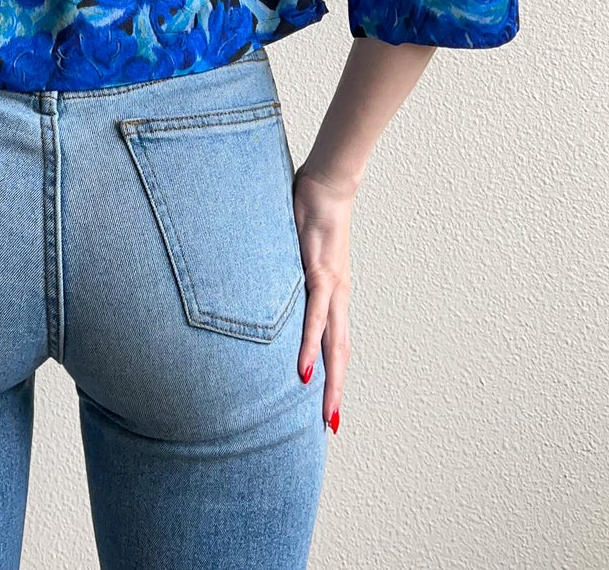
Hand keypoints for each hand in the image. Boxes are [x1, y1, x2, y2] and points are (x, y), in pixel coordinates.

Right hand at [292, 161, 356, 433]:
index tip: (328, 401)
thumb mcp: (297, 246)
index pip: (335, 338)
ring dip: (329, 379)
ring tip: (324, 411)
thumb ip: (287, 265)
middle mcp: (337, 294)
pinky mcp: (320, 272)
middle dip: (335, 390)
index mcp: (332, 291)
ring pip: (333, 342)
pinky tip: (302, 368)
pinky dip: (308, 344)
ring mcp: (331, 286)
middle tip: (330, 425)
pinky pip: (313, 316)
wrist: (328, 183)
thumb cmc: (311, 209)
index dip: (333, 371)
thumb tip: (268, 274)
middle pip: (340, 351)